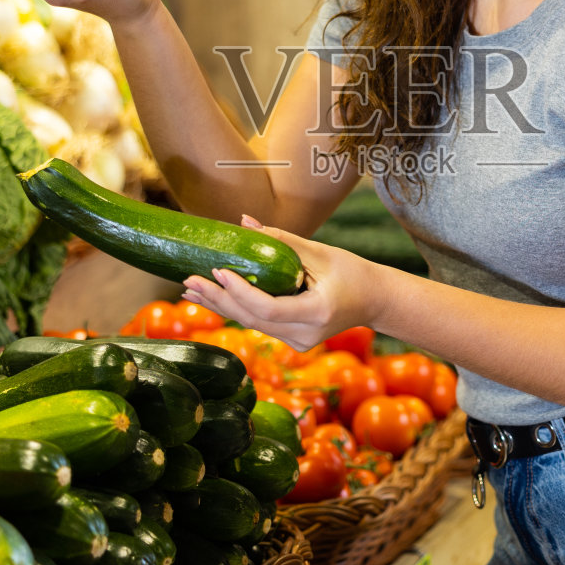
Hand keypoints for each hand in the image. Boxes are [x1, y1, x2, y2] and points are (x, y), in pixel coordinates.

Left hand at [180, 215, 383, 350]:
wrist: (375, 301)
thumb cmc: (353, 272)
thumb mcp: (321, 252)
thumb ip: (281, 240)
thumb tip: (243, 222)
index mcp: (317, 313)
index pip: (268, 308)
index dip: (240, 291)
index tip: (218, 270)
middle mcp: (305, 335)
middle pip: (252, 320)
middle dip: (218, 299)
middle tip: (189, 280)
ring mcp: (298, 342)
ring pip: (251, 324)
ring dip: (219, 306)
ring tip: (189, 290)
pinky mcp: (292, 340)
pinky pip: (258, 324)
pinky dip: (235, 309)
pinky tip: (212, 298)